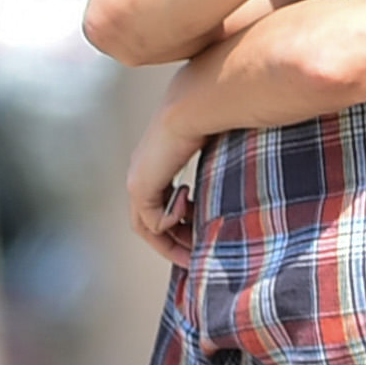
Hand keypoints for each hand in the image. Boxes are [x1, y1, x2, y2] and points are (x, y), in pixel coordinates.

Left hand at [128, 93, 201, 255]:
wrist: (193, 105)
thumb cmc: (207, 120)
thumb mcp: (209, 153)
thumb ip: (207, 176)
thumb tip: (227, 194)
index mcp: (154, 164)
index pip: (157, 205)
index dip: (177, 226)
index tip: (200, 238)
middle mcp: (140, 174)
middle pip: (147, 223)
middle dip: (173, 243)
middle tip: (195, 258)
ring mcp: (137, 181)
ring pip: (146, 227)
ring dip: (171, 242)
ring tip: (194, 250)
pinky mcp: (140, 187)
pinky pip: (153, 221)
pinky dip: (173, 220)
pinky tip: (189, 198)